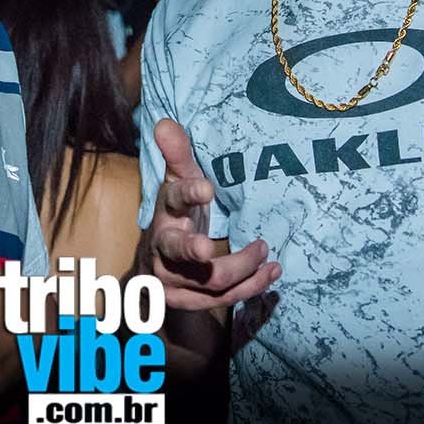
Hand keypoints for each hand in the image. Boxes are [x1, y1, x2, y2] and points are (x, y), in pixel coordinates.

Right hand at [143, 119, 280, 310]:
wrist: (153, 264)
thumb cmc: (175, 214)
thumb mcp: (175, 183)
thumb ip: (177, 155)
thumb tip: (165, 123)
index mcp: (164, 212)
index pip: (174, 199)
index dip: (188, 193)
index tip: (207, 187)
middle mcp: (163, 248)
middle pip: (179, 251)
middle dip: (196, 250)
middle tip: (215, 247)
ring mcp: (173, 279)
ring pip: (211, 280)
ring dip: (244, 268)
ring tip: (267, 252)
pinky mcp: (188, 301)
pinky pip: (222, 298)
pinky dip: (250, 286)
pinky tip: (271, 273)